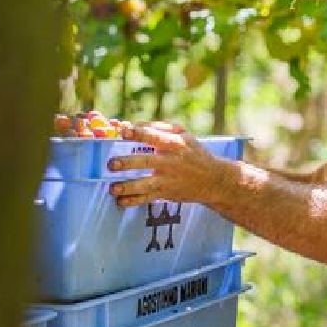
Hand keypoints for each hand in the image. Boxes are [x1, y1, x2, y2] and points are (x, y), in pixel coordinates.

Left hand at [107, 125, 228, 207]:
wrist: (214, 180)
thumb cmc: (194, 152)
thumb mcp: (184, 135)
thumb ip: (160, 128)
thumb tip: (134, 124)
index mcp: (176, 144)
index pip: (154, 137)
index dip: (139, 133)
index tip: (123, 131)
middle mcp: (172, 162)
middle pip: (147, 161)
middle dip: (128, 163)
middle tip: (112, 164)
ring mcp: (169, 180)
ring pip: (146, 184)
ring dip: (129, 187)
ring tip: (112, 188)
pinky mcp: (167, 194)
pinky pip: (148, 198)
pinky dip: (134, 201)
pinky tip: (121, 201)